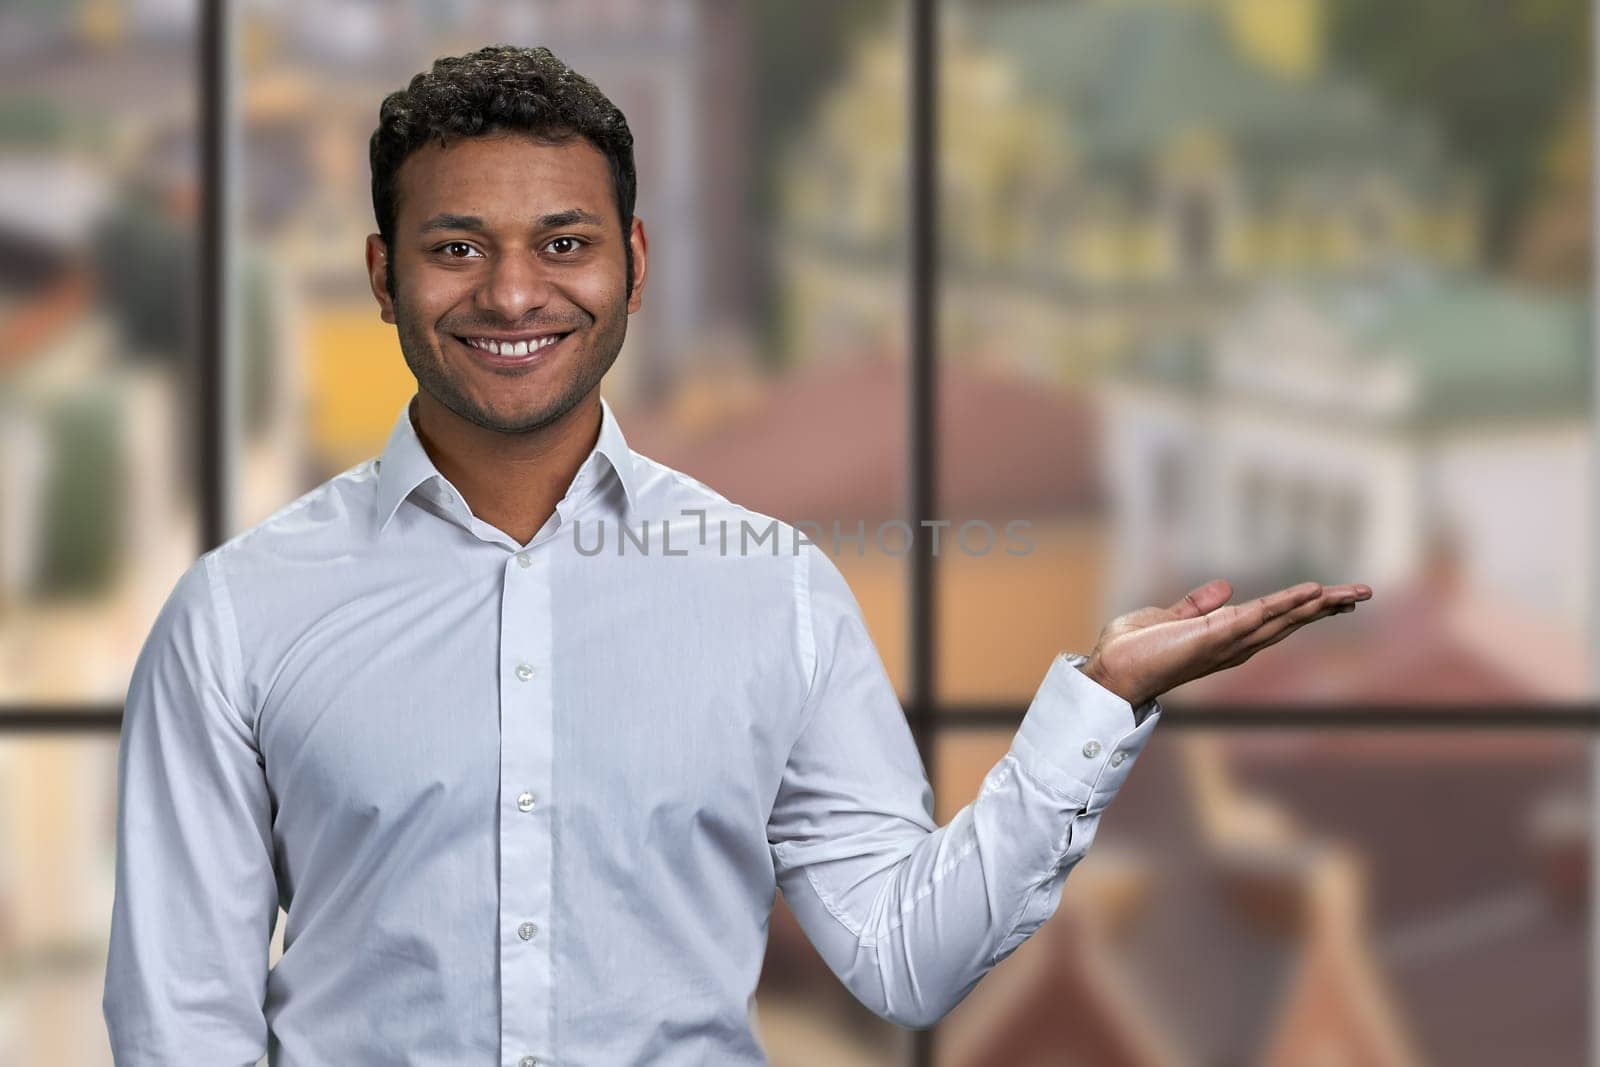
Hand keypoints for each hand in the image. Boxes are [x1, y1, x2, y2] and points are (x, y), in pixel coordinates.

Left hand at [1080, 578, 1371, 708]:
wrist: (1109, 672)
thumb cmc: (1130, 652)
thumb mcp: (1165, 619)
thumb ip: (1194, 606)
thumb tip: (1224, 588)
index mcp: (1224, 637)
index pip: (1274, 619)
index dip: (1305, 606)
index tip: (1335, 595)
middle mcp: (1234, 644)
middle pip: (1290, 621)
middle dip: (1328, 607)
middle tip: (1364, 592)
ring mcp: (1227, 641)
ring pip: (1283, 618)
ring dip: (1318, 604)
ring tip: (1352, 592)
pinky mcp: (1215, 636)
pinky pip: (1257, 615)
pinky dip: (1285, 603)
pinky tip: (1312, 592)